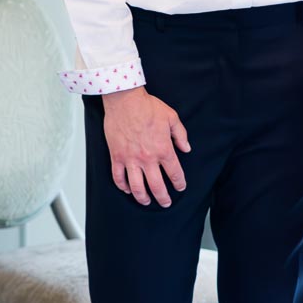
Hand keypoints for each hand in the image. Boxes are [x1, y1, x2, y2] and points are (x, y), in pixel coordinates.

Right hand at [102, 87, 189, 206]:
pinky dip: (122, 186)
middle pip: (157, 187)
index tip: (180, 187)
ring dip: (142, 198)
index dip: (179, 184)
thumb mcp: (172, 118)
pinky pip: (118, 177)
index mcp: (163, 149)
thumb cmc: (147, 106)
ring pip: (136, 187)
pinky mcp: (116, 156)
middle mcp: (148, 158)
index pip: (175, 174)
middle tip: (165, 203)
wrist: (125, 100)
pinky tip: (127, 189)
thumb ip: (181, 135)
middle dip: (163, 198)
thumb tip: (186, 148)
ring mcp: (130, 159)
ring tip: (146, 201)